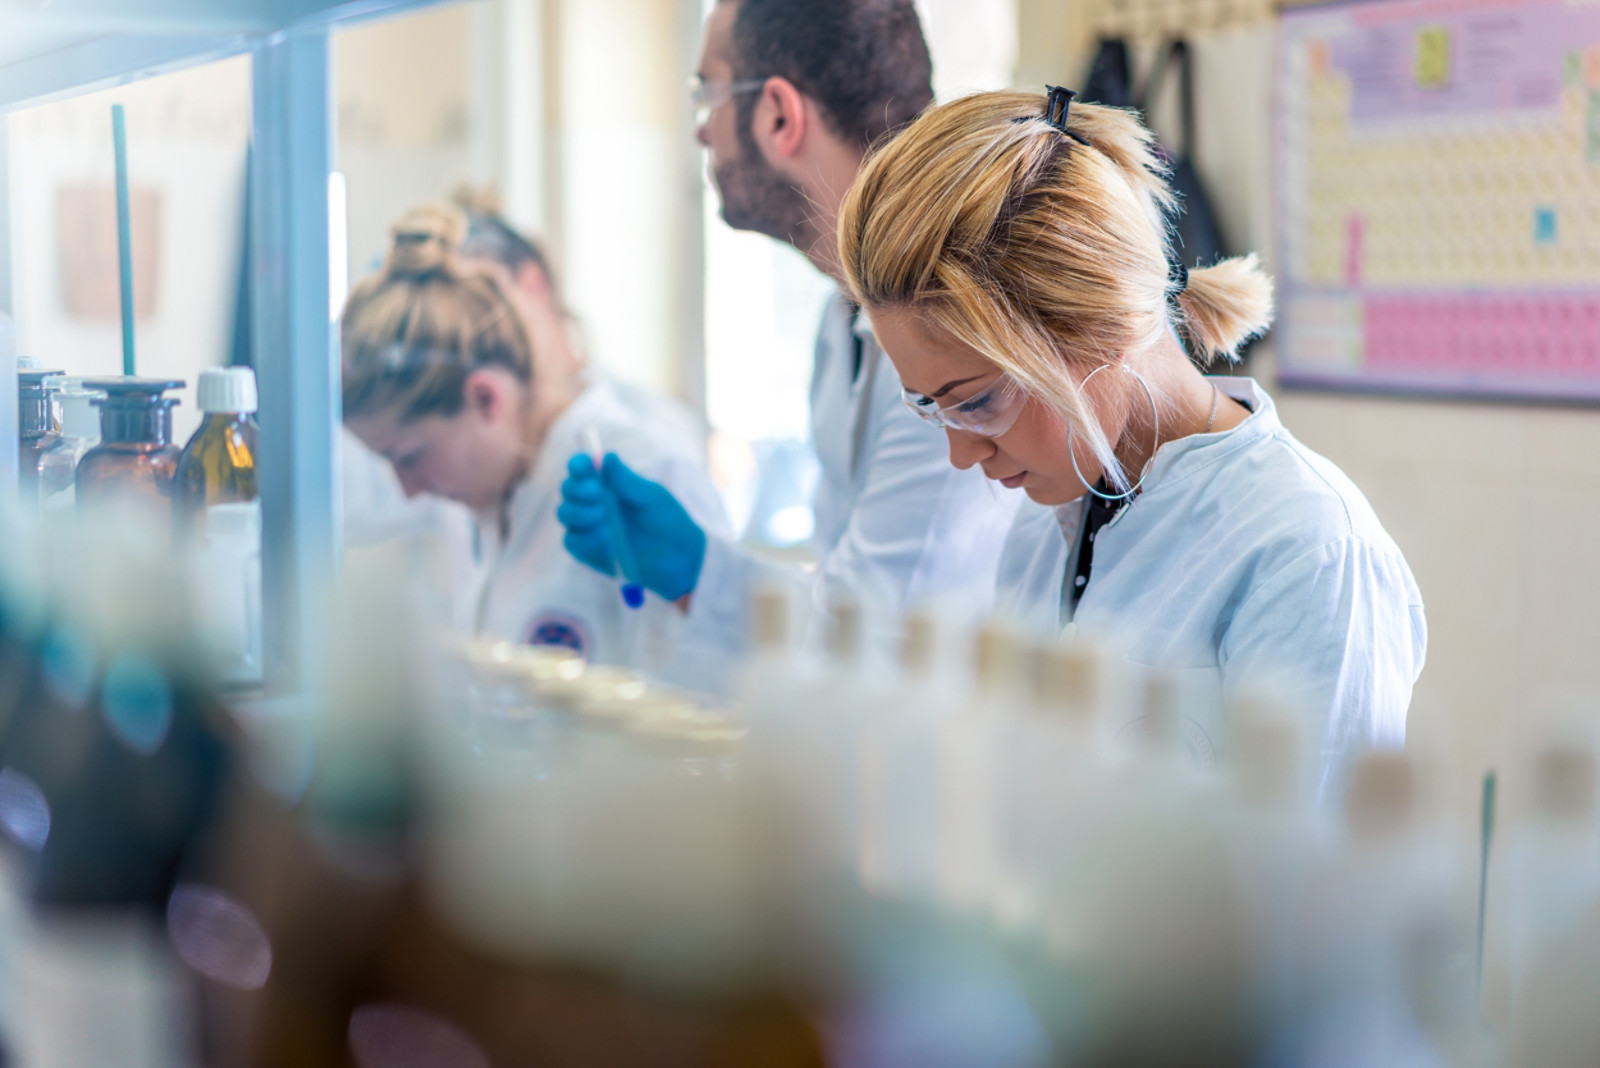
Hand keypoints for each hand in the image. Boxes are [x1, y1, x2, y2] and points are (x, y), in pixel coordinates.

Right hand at [557, 453, 706, 602]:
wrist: (678, 558)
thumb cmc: (667, 521)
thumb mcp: (651, 497)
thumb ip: (627, 481)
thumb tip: (606, 457)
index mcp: (607, 483)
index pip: (582, 467)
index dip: (578, 464)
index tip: (583, 466)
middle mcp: (592, 502)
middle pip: (568, 489)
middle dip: (578, 489)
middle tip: (597, 493)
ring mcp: (587, 527)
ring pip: (564, 513)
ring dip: (579, 511)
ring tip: (603, 516)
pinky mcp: (587, 551)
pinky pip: (571, 542)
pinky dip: (583, 537)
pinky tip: (604, 539)